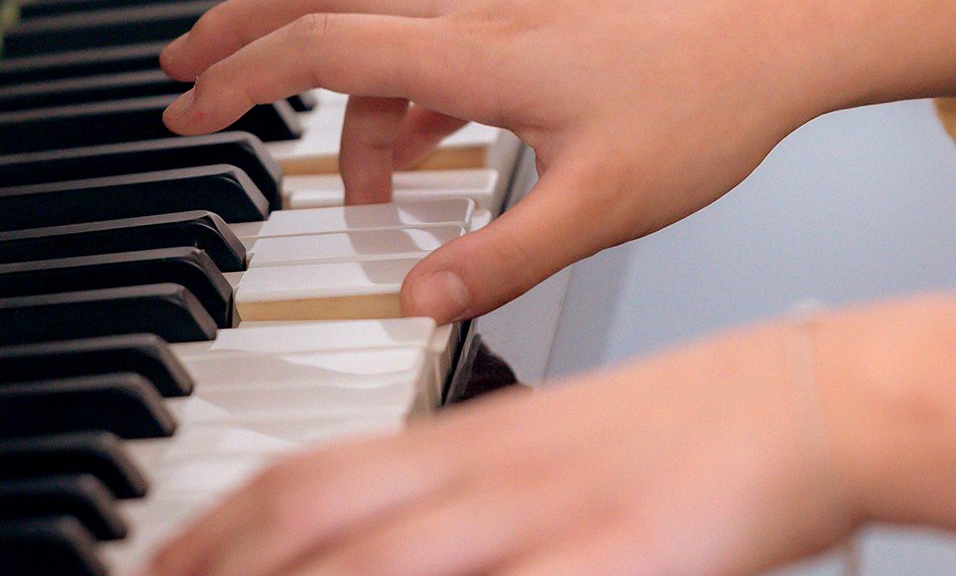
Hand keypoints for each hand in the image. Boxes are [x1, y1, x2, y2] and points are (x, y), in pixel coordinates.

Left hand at [142, 317, 857, 575]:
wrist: (793, 398)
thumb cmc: (673, 426)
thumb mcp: (543, 444)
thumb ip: (459, 485)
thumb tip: (383, 531)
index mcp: (465, 435)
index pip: (306, 473)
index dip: (216, 523)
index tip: (162, 557)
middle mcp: (484, 469)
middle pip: (316, 514)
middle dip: (220, 557)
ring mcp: (544, 514)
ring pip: (385, 558)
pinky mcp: (615, 554)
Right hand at [159, 0, 955, 322]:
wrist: (780, 33)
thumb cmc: (706, 100)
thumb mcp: (602, 203)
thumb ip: (502, 257)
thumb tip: (419, 299)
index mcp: (479, 53)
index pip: (322, 47)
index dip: (239, 78)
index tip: (186, 109)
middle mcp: (475, 13)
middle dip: (238, 30)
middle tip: (185, 70)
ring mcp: (497, 9)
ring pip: (370, 18)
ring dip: (332, 90)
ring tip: (355, 183)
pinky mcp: (522, 19)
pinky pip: (425, 42)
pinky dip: (394, 93)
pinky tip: (418, 146)